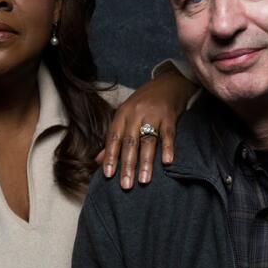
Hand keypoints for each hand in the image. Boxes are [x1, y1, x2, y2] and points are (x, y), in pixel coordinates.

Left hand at [100, 66, 196, 188]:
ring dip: (146, 162)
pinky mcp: (170, 115)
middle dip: (127, 165)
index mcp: (122, 114)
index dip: (110, 157)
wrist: (168, 82)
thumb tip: (97, 161)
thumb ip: (113, 138)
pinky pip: (168, 133)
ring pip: (148, 140)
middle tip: (126, 185)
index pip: (113, 138)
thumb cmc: (144, 102)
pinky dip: (167, 148)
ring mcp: (153, 114)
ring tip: (144, 180)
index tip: (107, 175)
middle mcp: (136, 114)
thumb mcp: (126, 116)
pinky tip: (167, 162)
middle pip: (129, 142)